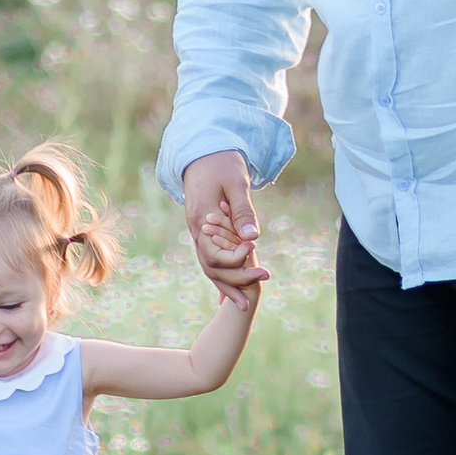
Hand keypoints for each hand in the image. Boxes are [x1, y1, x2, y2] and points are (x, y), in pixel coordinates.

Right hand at [181, 150, 267, 291]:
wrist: (203, 151)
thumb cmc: (222, 163)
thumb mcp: (236, 183)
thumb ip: (243, 212)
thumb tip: (252, 239)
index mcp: (201, 220)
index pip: (214, 254)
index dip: (235, 259)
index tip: (254, 253)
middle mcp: (195, 230)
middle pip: (211, 267)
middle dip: (234, 281)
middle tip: (260, 288)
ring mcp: (196, 232)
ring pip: (208, 267)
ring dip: (227, 286)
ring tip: (245, 303)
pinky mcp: (202, 232)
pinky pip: (209, 260)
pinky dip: (220, 277)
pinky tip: (230, 290)